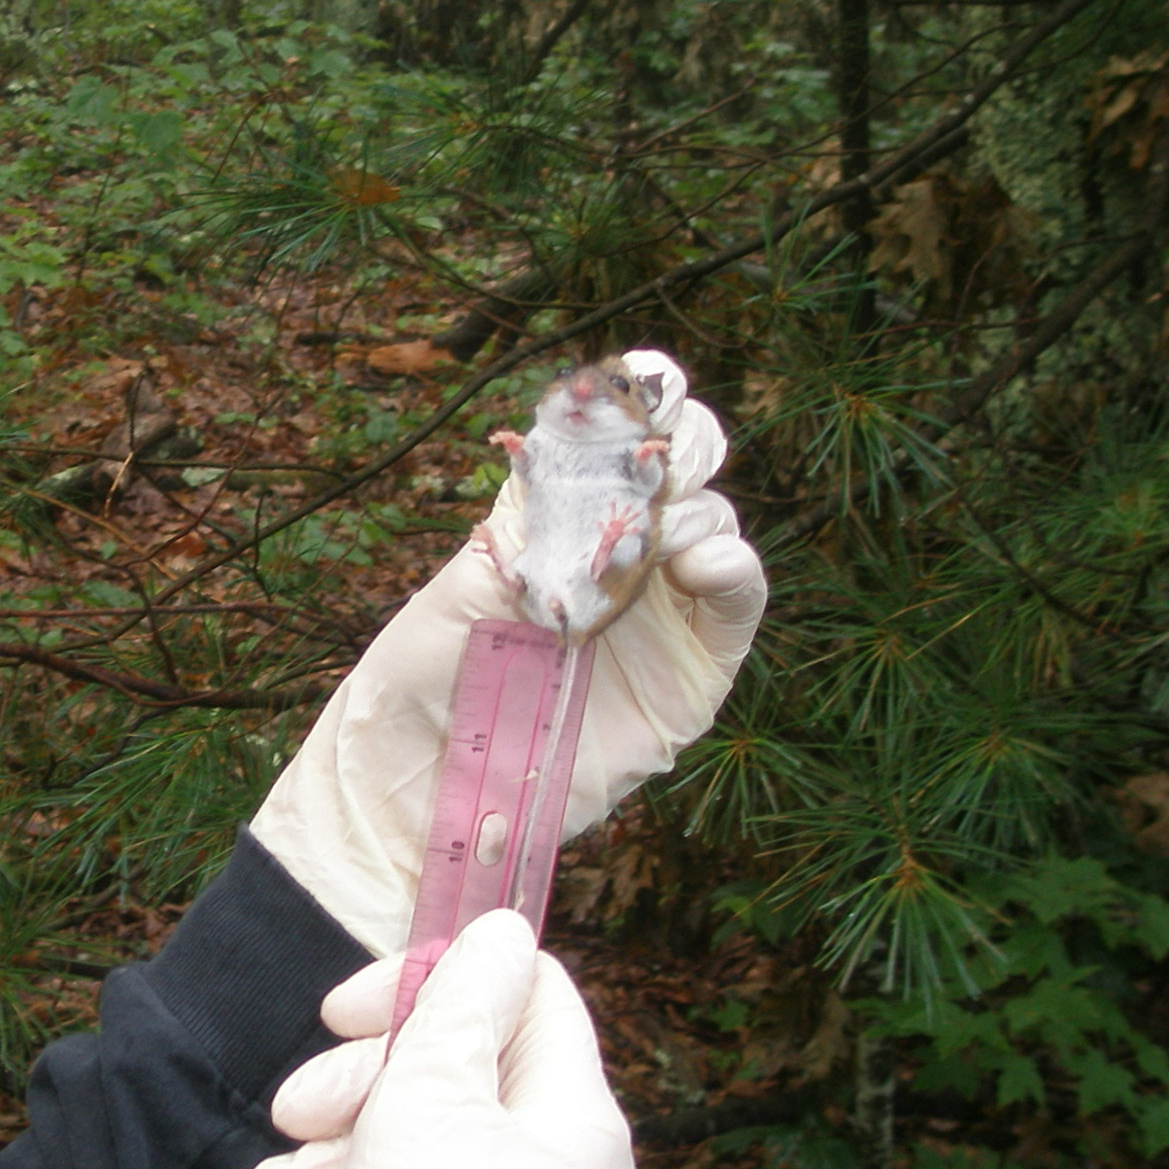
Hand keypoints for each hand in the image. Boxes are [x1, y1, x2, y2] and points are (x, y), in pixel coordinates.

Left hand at [246, 355, 765, 952]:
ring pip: (719, 522)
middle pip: (690, 460)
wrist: (427, 782)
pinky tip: (698, 566)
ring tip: (654, 544)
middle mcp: (623, 549)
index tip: (639, 386)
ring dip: (698, 511)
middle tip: (653, 466)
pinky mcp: (697, 666)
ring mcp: (666, 605)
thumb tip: (588, 444)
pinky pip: (741, 599)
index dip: (644, 394)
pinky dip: (734, 568)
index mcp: (563, 511)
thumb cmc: (427, 677)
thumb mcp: (468, 577)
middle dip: (684, 442)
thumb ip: (536, 512)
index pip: (624, 431)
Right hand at [285, 910, 655, 1168]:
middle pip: (478, 1088)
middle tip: (290, 1109)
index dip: (433, 982)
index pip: (534, 998)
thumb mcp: (422, 1107)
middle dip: (368, 1088)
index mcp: (589, 1130)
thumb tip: (508, 930)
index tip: (345, 1010)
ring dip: (354, 1162)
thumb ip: (460, 1006)